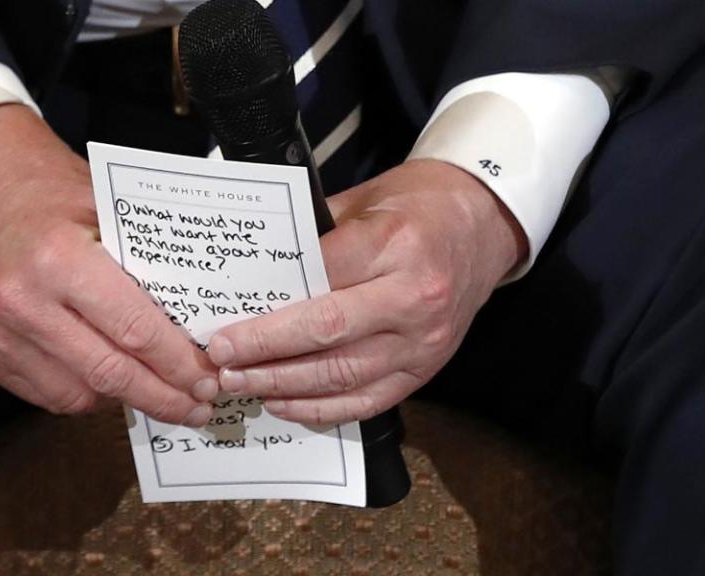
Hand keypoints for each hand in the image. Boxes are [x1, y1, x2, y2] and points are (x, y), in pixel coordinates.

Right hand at [0, 105, 216, 425]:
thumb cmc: (61, 198)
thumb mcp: (114, 212)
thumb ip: (153, 266)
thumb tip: (206, 326)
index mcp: (58, 258)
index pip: (134, 329)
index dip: (177, 364)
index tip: (208, 380)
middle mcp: (22, 300)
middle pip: (109, 372)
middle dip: (162, 397)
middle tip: (198, 407)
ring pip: (79, 394)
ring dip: (126, 399)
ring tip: (161, 393)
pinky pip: (49, 395)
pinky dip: (87, 394)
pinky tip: (112, 380)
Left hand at [208, 159, 525, 424]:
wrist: (484, 226)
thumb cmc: (417, 208)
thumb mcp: (363, 201)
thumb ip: (312, 237)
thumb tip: (252, 273)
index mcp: (395, 244)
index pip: (318, 280)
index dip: (266, 309)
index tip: (225, 322)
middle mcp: (414, 297)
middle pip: (326, 333)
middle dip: (264, 350)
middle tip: (220, 360)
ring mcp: (423, 341)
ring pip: (342, 374)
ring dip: (283, 384)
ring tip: (240, 383)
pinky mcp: (425, 370)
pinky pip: (367, 400)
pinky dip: (320, 409)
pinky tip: (282, 403)